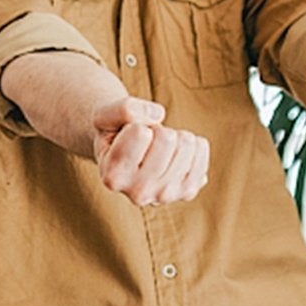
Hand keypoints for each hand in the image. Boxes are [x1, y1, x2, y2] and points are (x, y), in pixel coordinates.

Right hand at [92, 97, 208, 205]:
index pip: (141, 133)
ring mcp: (165, 196)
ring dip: (175, 135)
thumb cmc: (113, 132)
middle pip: (167, 139)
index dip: (137, 124)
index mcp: (113, 177)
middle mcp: (138, 194)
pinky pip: (201, 149)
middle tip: (147, 140)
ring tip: (159, 147)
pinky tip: (177, 151)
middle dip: (158, 129)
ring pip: (186, 143)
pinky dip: (192, 142)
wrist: (125, 153)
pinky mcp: (187, 191)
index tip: (129, 135)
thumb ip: (123, 109)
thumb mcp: (105, 115)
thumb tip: (159, 115)